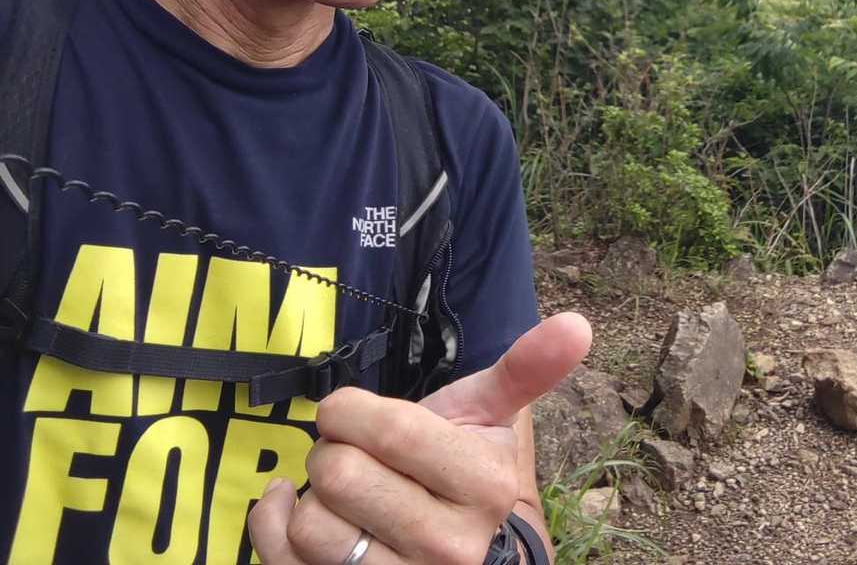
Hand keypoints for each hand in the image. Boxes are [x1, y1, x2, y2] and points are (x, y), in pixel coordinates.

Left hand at [248, 312, 591, 563]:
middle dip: (333, 450)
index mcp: (485, 488)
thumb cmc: (468, 477)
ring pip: (308, 524)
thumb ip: (527, 369)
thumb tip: (576, 323)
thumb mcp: (494, 419)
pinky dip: (272, 523)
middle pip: (340, 475)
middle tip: (352, 453)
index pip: (391, 433)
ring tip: (339, 489)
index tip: (347, 410)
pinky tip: (294, 508)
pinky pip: (279, 557)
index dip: (351, 410)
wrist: (467, 559)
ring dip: (308, 493)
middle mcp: (447, 549)